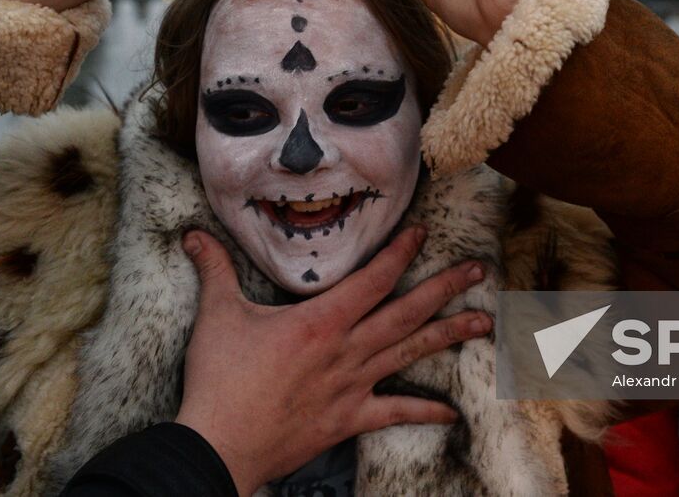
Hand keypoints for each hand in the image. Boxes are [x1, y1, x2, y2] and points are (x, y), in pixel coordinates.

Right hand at [175, 227, 490, 495]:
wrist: (220, 445)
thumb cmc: (220, 380)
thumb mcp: (217, 315)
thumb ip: (215, 269)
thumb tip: (193, 235)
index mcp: (321, 319)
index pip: (373, 277)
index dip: (401, 252)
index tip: (424, 233)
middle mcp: (347, 349)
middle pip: (407, 311)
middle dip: (446, 287)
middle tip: (479, 270)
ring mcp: (352, 385)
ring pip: (410, 353)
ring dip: (449, 336)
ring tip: (484, 323)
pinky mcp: (348, 419)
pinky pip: (394, 413)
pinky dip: (424, 412)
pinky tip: (451, 413)